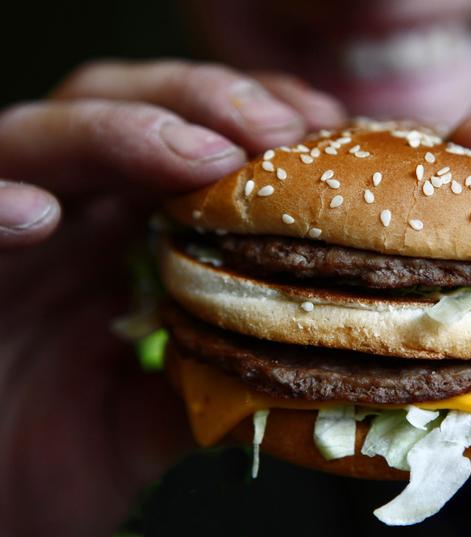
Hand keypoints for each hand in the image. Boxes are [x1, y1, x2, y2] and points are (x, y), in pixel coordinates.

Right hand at [0, 59, 344, 535]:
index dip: (254, 120)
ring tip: (201, 157)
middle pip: (124, 109)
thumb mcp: (158, 420)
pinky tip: (37, 215)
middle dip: (205, 104)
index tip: (324, 126)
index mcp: (122, 234)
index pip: (188, 141)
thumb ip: (219, 380)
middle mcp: (63, 218)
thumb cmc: (60, 460)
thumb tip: (313, 363)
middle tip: (276, 128)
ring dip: (123, 132)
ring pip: (40, 137)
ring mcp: (2, 235)